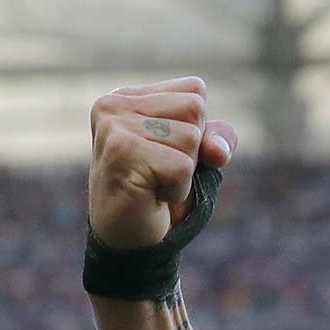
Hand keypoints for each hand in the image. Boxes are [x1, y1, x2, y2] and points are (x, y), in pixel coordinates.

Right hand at [88, 77, 238, 249]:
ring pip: (192, 137)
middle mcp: (113, 105)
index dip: (197, 128)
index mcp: (127, 96)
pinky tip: (150, 195)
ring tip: (154, 183)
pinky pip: (184, 166)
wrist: (130, 239)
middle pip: (195, 108)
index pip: (195, 90)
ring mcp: (114, 127)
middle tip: (160, 171)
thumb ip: (217, 137)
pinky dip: (177, 188)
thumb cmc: (161, 190)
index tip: (166, 152)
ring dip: (184, 171)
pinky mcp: (122, 153)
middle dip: (192, 149)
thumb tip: (217, 152)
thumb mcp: (197, 155)